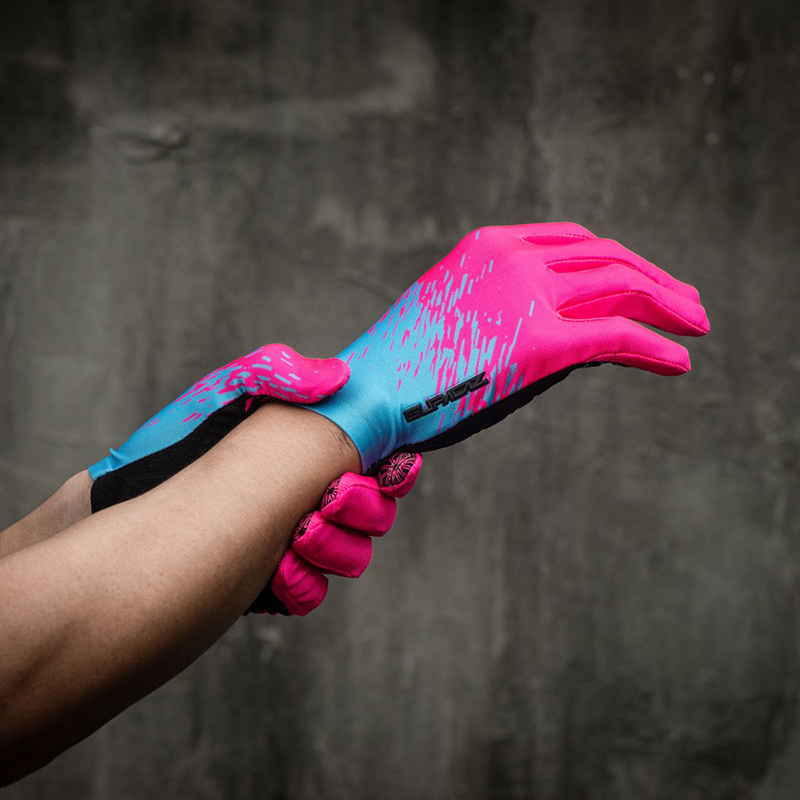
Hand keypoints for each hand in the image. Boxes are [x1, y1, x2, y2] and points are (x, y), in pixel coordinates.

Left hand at [88, 344, 422, 616]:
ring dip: (334, 546)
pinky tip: (275, 571)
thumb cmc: (167, 447)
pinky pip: (314, 592)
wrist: (114, 516)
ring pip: (354, 554)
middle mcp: (303, 495)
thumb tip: (337, 376)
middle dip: (362, 507)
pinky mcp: (269, 583)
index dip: (394, 467)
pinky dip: (303, 582)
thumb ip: (280, 374)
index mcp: (302, 451)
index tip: (391, 468)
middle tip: (326, 500)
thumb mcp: (224, 395)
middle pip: (376, 510)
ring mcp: (289, 541)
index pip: (373, 457)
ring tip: (295, 535)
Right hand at [302, 222, 710, 468]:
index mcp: (490, 246)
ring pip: (621, 289)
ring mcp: (526, 295)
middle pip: (607, 258)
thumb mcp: (458, 320)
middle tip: (687, 305)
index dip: (617, 260)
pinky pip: (614, 337)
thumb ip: (511, 312)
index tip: (643, 281)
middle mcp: (513, 257)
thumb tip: (569, 334)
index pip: (575, 241)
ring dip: (667, 307)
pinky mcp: (538, 343)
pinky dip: (654, 348)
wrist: (363, 393)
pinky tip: (679, 362)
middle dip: (655, 280)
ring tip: (695, 327)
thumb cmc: (403, 369)